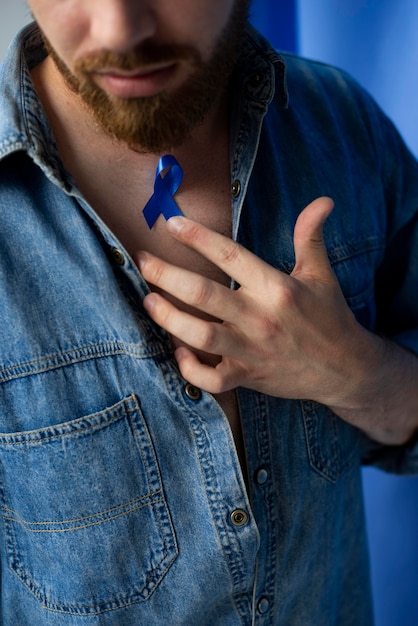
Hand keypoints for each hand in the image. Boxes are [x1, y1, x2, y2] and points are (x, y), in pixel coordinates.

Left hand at [136, 197, 373, 406]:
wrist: (345, 369)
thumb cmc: (330, 317)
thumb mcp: (321, 275)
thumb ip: (311, 237)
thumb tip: (323, 201)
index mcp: (276, 288)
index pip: (231, 257)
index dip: (198, 238)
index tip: (171, 223)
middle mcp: (260, 318)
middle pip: (203, 294)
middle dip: (166, 276)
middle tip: (143, 261)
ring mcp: (252, 350)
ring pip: (201, 335)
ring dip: (169, 319)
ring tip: (149, 300)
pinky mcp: (248, 376)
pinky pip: (212, 378)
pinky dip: (191, 369)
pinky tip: (179, 351)